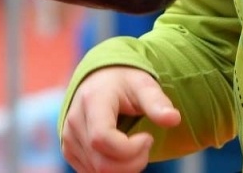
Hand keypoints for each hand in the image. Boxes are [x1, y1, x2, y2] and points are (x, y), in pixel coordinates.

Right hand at [60, 66, 181, 172]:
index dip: (130, 149)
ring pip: (98, 171)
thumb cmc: (124, 83)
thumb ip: (157, 102)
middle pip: (102, 163)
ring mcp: (68, 137)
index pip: (103, 139)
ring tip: (135, 147)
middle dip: (133, 163)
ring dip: (125, 167)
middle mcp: (74, 120)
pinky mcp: (68, 150)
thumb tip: (174, 119)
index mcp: (91, 101)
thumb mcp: (143, 85)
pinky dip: (113, 169)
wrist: (100, 79)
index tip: (148, 137)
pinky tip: (122, 153)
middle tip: (146, 145)